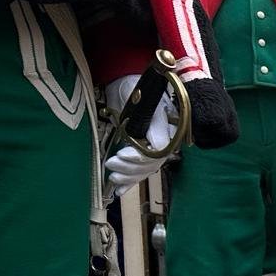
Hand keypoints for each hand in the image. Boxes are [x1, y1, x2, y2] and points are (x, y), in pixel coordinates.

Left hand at [103, 74, 179, 197]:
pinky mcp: (144, 151)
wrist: (127, 83)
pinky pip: (141, 172)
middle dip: (131, 168)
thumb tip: (158, 145)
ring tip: (113, 178)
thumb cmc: (132, 86)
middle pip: (152, 163)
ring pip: (147, 170)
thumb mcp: (139, 98)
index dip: (140, 157)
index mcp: (164, 127)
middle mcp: (163, 139)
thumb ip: (151, 120)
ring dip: (129, 177)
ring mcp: (154, 147)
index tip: (121, 155)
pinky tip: (119, 191)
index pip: (159, 151)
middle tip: (111, 164)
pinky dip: (130, 183)